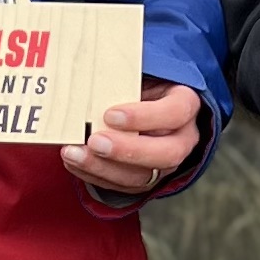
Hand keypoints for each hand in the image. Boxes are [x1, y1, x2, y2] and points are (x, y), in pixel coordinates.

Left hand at [65, 79, 201, 196]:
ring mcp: (166, 163)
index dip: (144, 116)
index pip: (176, 112)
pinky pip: (122, 185)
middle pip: (167, 154)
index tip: (110, 114)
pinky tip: (74, 161)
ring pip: (143, 176)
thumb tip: (91, 77)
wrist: (138, 104)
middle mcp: (183, 138)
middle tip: (94, 141)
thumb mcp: (136, 74)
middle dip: (127, 151)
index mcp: (185, 105)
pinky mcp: (146, 180)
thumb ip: (122, 78)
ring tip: (74, 154)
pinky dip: (95, 175)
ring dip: (104, 168)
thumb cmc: (135, 84)